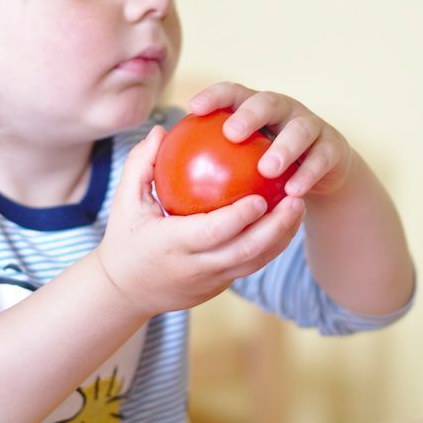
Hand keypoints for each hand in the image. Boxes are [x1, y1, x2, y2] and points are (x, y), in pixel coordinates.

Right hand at [95, 126, 305, 315]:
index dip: (239, 217)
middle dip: (276, 227)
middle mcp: (195, 266)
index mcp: (171, 243)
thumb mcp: (124, 201)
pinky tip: (285, 222)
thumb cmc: (125, 238)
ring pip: (255, 262)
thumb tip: (160, 130)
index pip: (212, 232)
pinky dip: (271, 246)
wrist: (125, 292)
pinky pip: (250, 266)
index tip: (260, 196)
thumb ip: (141, 164)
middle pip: (245, 251)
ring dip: (281, 237)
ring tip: (298, 207)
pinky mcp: (219, 287)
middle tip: (295, 199)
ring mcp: (210, 280)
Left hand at [188, 83, 353, 198]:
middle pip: (267, 102)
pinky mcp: (333, 148)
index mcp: (255, 109)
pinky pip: (321, 159)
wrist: (317, 178)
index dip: (215, 96)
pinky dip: (308, 173)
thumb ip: (206, 154)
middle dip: (250, 114)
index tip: (194, 108)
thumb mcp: (237, 160)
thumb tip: (162, 151)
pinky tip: (294, 191)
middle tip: (232, 133)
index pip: (233, 93)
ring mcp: (311, 126)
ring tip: (267, 169)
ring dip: (284, 147)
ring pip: (300, 130)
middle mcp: (284, 110)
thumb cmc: (261, 170)